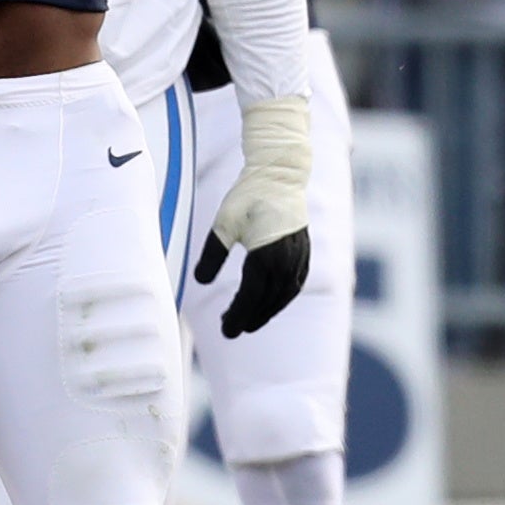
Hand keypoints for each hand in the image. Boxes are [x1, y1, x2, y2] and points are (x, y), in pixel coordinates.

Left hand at [195, 95, 312, 337]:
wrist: (280, 174)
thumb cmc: (248, 196)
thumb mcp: (223, 224)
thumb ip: (212, 255)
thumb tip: (200, 282)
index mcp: (266, 254)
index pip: (250, 295)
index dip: (238, 315)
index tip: (226, 331)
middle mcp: (286, 259)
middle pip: (268, 300)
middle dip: (250, 318)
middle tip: (231, 330)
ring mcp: (299, 256)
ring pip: (284, 295)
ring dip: (266, 311)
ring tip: (248, 321)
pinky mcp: (304, 252)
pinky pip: (294, 284)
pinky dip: (281, 298)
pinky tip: (270, 303)